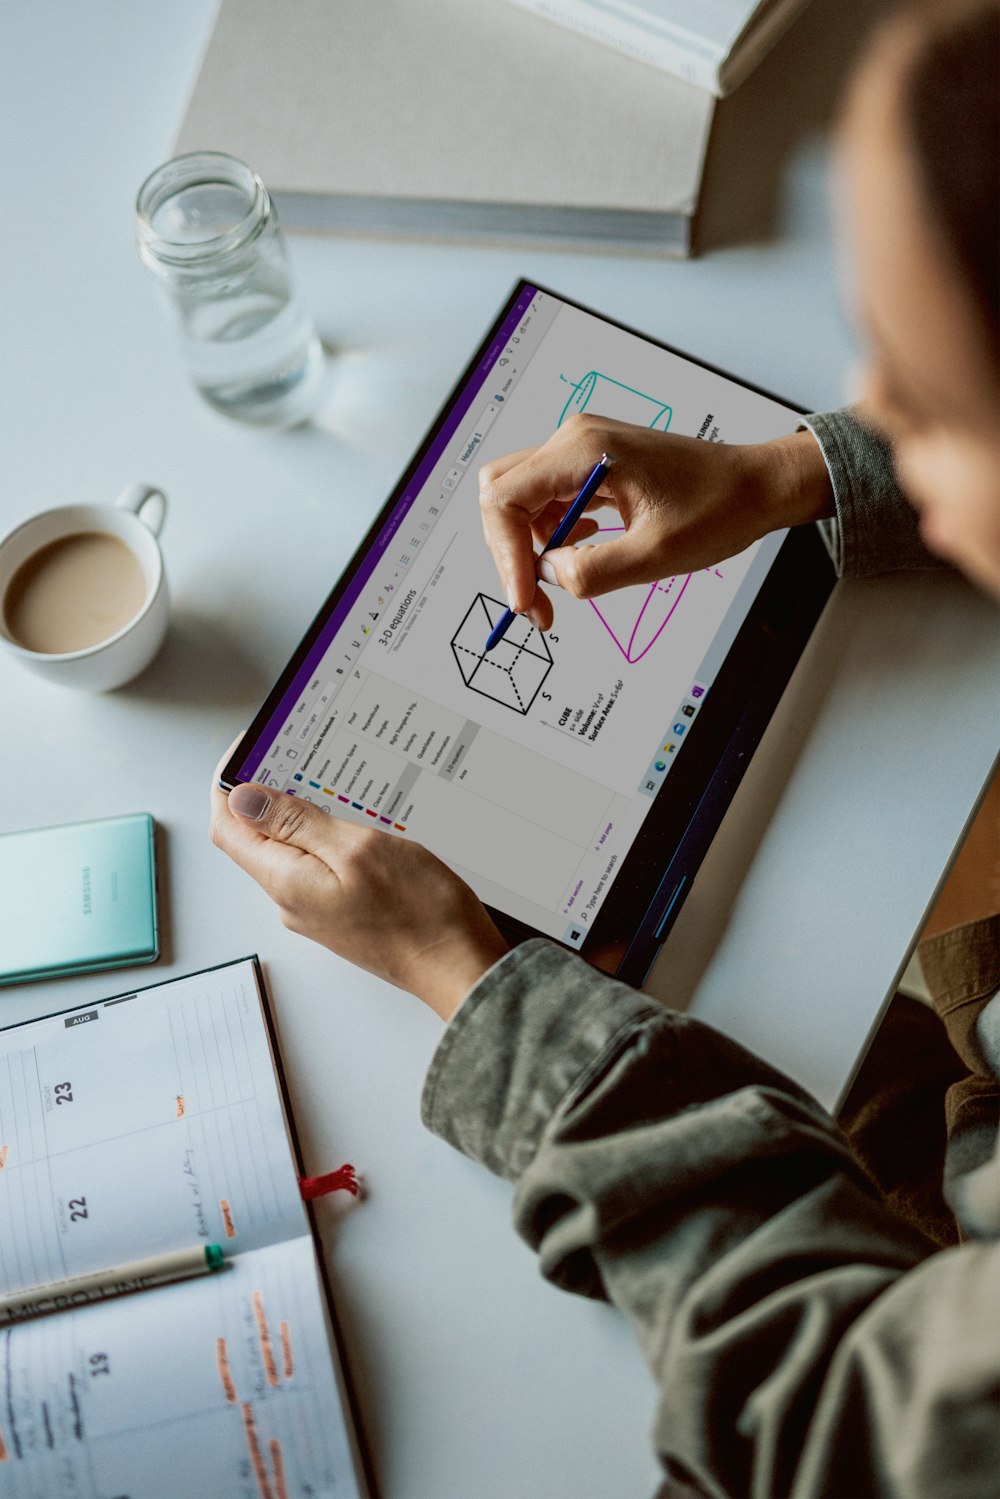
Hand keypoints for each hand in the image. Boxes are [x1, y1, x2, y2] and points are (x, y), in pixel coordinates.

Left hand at [209, 750, 508, 1019]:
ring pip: (290, 850)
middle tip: (297, 755)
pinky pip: (318, 866)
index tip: (248, 750)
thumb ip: (296, 823)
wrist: (458, 966)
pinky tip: (356, 822)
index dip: (228, 785)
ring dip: (302, 813)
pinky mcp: (341, 912)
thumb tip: (244, 799)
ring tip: (335, 784)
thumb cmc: (419, 912)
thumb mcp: (357, 849)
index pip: (227, 827)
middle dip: (267, 793)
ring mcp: (316, 909)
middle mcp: (292, 899)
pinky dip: (327, 836)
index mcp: (286, 881)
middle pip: (256, 838)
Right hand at [478, 414, 834, 630]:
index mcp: (585, 451)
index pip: (506, 499)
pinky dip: (554, 533)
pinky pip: (550, 499)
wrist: (756, 487)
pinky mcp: (594, 464)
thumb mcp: (656, 555)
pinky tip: (583, 552)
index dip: (507, 555)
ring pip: (523, 500)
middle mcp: (576, 441)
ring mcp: (584, 450)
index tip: (526, 599)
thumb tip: (548, 577)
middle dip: (511, 552)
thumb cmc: (719, 508)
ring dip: (533, 546)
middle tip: (536, 601)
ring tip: (566, 580)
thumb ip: (593, 572)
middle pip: (503, 494)